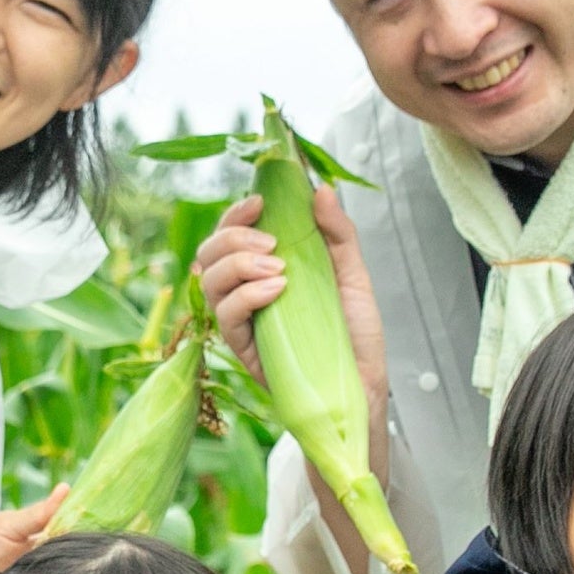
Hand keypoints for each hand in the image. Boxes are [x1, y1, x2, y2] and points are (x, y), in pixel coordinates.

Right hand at [198, 185, 391, 405]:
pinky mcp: (245, 350)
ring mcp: (243, 322)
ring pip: (210, 282)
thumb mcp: (353, 273)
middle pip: (208, 254)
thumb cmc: (354, 331)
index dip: (235, 214)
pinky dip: (247, 296)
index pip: (229, 234)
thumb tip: (322, 190)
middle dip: (233, 237)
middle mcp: (245, 292)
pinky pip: (228, 317)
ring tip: (279, 270)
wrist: (364, 383)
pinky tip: (276, 290)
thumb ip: (338, 232)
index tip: (259, 201)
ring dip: (239, 265)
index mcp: (263, 270)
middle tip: (271, 244)